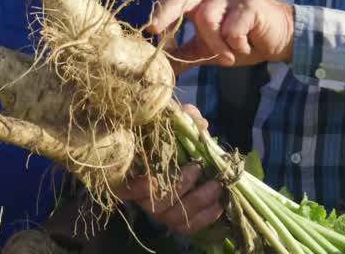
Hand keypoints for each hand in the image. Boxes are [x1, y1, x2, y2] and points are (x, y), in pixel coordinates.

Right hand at [114, 104, 220, 235]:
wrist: (183, 156)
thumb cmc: (170, 136)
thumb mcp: (173, 120)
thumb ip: (183, 116)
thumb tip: (201, 124)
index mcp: (132, 174)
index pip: (124, 187)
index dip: (136, 187)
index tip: (152, 179)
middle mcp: (143, 199)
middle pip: (157, 202)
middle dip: (180, 186)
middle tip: (198, 168)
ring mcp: (160, 213)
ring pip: (175, 216)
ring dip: (198, 201)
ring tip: (216, 184)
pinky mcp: (177, 222)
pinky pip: (189, 228)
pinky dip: (205, 218)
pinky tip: (219, 204)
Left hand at [148, 0, 294, 72]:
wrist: (282, 38)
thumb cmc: (242, 40)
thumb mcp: (208, 49)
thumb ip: (185, 54)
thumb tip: (159, 68)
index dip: (160, 12)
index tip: (149, 29)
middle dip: (167, 14)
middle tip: (156, 30)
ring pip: (207, 19)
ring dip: (216, 46)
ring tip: (229, 56)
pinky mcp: (250, 2)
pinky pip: (232, 28)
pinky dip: (236, 44)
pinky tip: (246, 45)